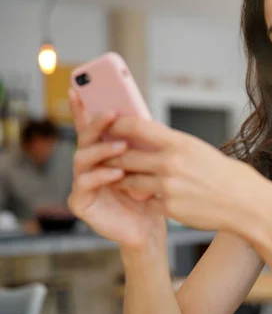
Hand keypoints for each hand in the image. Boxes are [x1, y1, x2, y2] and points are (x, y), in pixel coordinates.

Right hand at [67, 89, 165, 249]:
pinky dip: (101, 176)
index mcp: (104, 151)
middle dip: (97, 124)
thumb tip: (143, 116)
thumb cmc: (152, 192)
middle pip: (85, 137)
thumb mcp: (150, 162)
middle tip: (113, 115)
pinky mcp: (81, 202)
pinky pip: (83, 184)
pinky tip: (117, 173)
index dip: (81, 107)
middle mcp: (89, 164)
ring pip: (81, 158)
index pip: (90, 126)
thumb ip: (141, 142)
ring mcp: (82, 182)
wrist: (153, 225)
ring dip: (102, 150)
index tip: (77, 88)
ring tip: (122, 147)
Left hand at [103, 116, 269, 232]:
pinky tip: (147, 199)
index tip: (109, 125)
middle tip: (102, 155)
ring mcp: (168, 187)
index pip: (137, 126)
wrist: (244, 202)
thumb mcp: (199, 150)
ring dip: (121, 179)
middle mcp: (171, 163)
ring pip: (129, 181)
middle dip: (111, 156)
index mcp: (180, 143)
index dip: (117, 124)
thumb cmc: (225, 174)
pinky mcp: (169, 208)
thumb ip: (174, 145)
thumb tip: (152, 136)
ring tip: (116, 178)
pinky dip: (146, 201)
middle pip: (125, 155)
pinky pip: (146, 202)